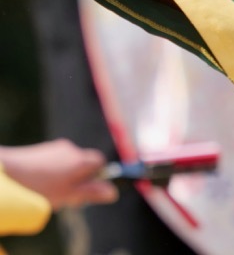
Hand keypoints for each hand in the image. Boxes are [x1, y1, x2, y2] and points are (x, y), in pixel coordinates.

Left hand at [0, 140, 117, 208]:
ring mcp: (55, 148)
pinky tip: (38, 183)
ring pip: (67, 163)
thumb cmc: (39, 186)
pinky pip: (53, 161)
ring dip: (63, 176)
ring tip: (49, 191)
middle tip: (66, 196)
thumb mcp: (68, 195)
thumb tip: (112, 192)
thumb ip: (91, 192)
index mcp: (82, 159)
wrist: (7, 171)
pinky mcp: (40, 149)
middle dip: (78, 178)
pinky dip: (50, 171)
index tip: (87, 189)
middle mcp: (72, 149)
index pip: (101, 162)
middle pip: (83, 163)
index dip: (96, 176)